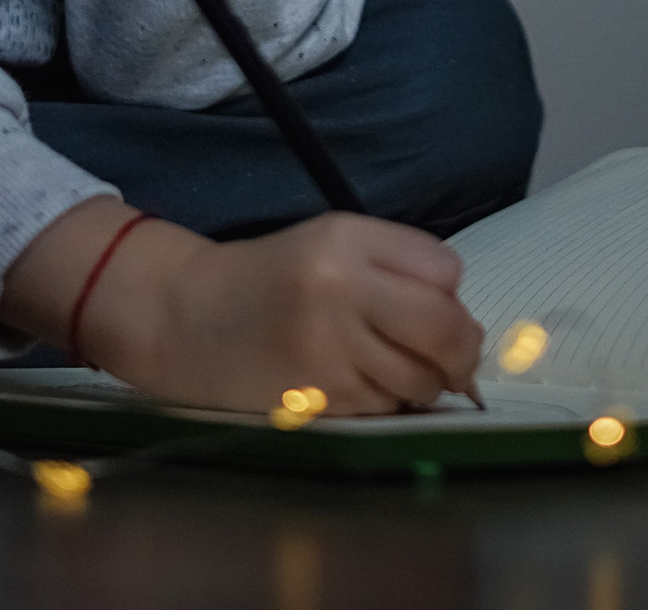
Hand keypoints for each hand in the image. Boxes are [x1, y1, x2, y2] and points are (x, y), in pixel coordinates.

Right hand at [2, 201, 482, 414]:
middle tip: (453, 357)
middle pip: (446, 328)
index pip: (445, 269)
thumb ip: (398, 264)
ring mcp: (328, 349)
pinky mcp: (316, 398)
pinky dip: (389, 403)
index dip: (449, 293)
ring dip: (425, 382)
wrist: (186, 317)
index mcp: (346, 239)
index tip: (435, 304)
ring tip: (392, 367)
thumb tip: (462, 317)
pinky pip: (386, 408)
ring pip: (421, 378)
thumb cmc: (269, 277)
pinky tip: (360, 384)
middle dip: (461, 350)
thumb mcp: (332, 242)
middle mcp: (340, 289)